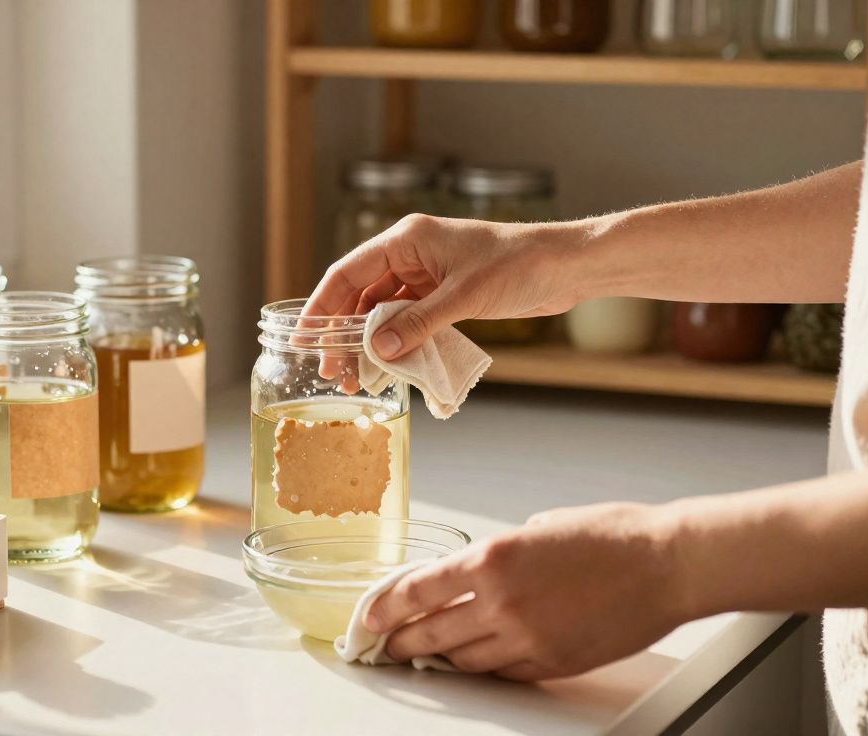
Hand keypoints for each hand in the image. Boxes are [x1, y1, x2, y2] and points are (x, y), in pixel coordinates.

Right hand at [303, 214, 585, 360]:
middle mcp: (409, 254)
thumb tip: (379, 352)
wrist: (565, 266)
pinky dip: (394, 342)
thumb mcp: (464, 296)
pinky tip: (386, 367)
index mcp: (406, 239)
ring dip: (367, 342)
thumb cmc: (519, 265)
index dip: (320, 306)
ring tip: (355, 378)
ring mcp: (426, 275)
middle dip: (341, 332)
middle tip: (330, 370)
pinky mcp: (443, 294)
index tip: (302, 338)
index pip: (347, 273)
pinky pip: (405, 319)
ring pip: (380, 311)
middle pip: (359, 294)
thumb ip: (419, 323)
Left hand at [369, 502, 688, 680]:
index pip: (416, 590)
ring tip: (424, 655)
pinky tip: (473, 661)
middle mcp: (501, 601)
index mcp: (492, 559)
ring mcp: (526, 637)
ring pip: (463, 659)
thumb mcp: (540, 528)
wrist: (666, 564)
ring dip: (439, 658)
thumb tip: (481, 570)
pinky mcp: (552, 662)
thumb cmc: (612, 535)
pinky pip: (502, 671)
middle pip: (431, 632)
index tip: (369, 616)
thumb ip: (503, 552)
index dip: (385, 607)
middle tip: (386, 644)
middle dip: (402, 641)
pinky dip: (483, 666)